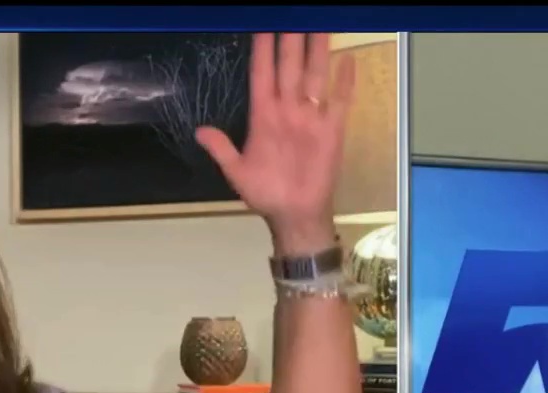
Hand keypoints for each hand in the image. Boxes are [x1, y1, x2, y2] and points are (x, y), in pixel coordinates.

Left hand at [195, 33, 353, 247]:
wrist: (295, 217)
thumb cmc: (267, 195)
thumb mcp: (238, 173)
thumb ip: (222, 150)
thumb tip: (200, 131)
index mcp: (263, 116)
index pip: (262, 74)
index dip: (262, 50)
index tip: (262, 25)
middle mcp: (288, 110)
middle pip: (289, 67)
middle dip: (290, 40)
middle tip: (293, 16)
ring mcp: (311, 118)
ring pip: (314, 75)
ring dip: (317, 50)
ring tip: (319, 24)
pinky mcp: (331, 130)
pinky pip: (339, 101)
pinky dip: (344, 81)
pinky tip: (347, 59)